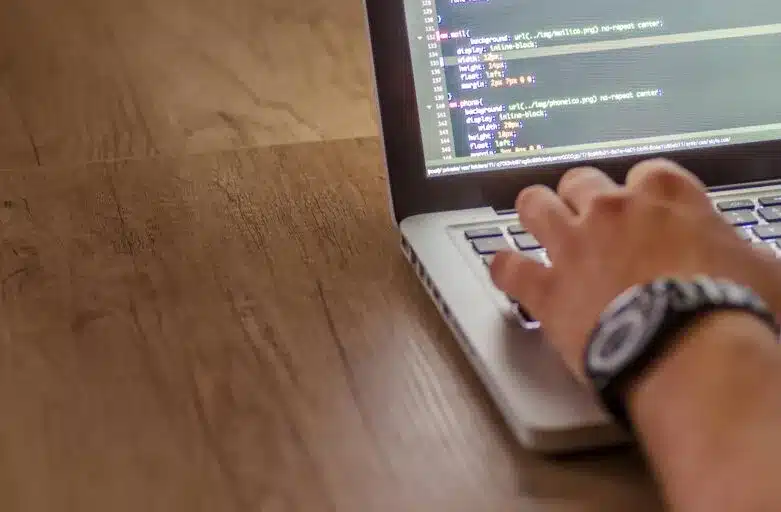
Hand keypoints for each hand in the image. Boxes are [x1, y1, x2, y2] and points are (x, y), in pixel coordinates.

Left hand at [490, 158, 780, 380]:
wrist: (691, 353)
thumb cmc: (732, 310)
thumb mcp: (760, 270)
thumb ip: (739, 252)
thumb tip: (744, 257)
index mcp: (665, 196)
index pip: (646, 174)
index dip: (642, 194)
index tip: (644, 210)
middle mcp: (611, 210)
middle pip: (580, 182)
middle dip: (581, 198)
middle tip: (587, 219)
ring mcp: (572, 246)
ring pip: (534, 206)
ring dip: (535, 214)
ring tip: (535, 224)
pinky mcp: (546, 288)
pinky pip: (508, 267)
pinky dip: (504, 268)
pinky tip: (505, 271)